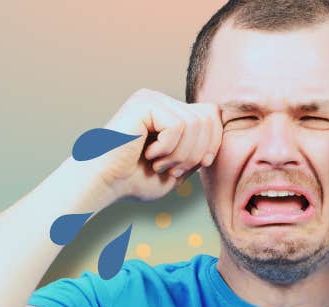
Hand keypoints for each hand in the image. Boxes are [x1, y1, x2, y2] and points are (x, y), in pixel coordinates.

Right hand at [94, 88, 221, 204]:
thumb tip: (222, 123)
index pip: (213, 117)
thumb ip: (201, 146)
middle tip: (174, 169)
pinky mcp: (143, 103)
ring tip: (161, 165)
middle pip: (208, 119)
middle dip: (198, 152)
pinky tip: (149, 155)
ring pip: (194, 123)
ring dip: (182, 154)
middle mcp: (162, 100)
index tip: (197, 166)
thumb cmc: (138, 180)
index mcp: (171, 112)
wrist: (106, 184)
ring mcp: (152, 99)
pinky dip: (168, 148)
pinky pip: (178, 125)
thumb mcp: (181, 165)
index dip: (213, 144)